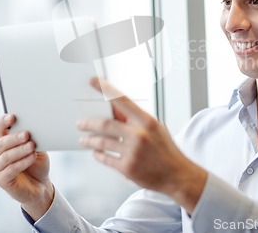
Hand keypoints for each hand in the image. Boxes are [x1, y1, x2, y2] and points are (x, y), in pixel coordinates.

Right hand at [0, 114, 53, 219]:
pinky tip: (32, 157)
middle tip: (27, 134)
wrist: (40, 185)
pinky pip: (11, 170)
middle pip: (2, 142)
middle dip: (15, 137)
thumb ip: (31, 138)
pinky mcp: (1, 180)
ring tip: (32, 146)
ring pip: (6, 156)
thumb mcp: (36, 147)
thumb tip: (33, 127)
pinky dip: (22, 162)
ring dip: (20, 150)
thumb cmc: (36, 163)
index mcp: (2, 142)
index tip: (13, 116)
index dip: (3, 121)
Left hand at [78, 78, 207, 213]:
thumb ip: (136, 120)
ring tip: (84, 140)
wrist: (177, 175)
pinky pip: (105, 158)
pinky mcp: (127, 168)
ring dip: (90, 140)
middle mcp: (139, 135)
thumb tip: (115, 111)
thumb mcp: (155, 129)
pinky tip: (96, 152)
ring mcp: (132, 152)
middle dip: (89, 123)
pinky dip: (98, 155)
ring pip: (102, 142)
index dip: (106, 89)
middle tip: (80, 123)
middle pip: (106, 124)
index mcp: (147, 121)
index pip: (122, 100)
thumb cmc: (166, 150)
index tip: (93, 81)